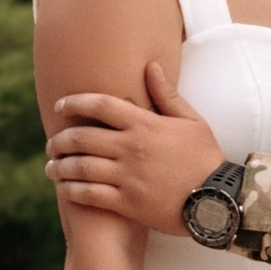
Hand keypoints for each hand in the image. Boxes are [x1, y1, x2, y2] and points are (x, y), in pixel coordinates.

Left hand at [46, 60, 225, 232]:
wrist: (218, 200)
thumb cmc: (205, 158)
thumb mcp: (192, 121)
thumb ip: (167, 95)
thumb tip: (151, 66)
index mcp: (145, 125)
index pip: (100, 105)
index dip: (75, 102)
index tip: (60, 106)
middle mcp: (131, 148)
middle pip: (81, 137)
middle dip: (60, 140)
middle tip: (52, 143)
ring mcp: (127, 176)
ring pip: (80, 167)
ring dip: (59, 167)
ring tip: (52, 167)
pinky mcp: (127, 202)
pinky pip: (89, 195)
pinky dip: (71, 191)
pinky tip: (64, 189)